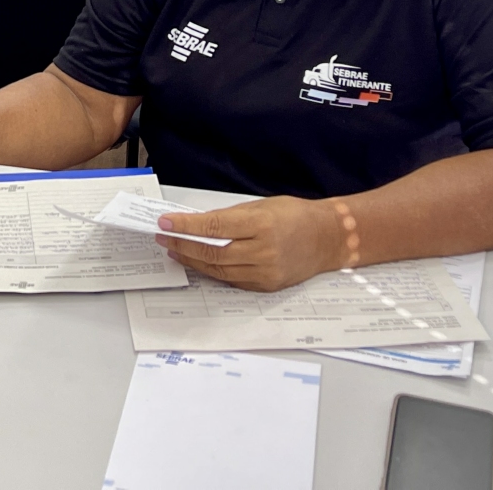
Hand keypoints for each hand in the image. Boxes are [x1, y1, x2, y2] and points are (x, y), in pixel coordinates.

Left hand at [155, 195, 341, 290]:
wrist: (327, 238)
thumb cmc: (296, 215)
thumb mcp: (262, 206)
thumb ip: (230, 217)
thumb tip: (198, 224)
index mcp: (261, 225)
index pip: (214, 227)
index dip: (186, 226)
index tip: (165, 223)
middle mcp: (263, 251)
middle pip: (212, 253)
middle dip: (183, 245)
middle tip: (164, 238)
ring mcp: (265, 272)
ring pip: (219, 270)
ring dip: (193, 261)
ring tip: (175, 251)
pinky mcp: (267, 286)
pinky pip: (232, 280)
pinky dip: (213, 272)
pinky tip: (199, 263)